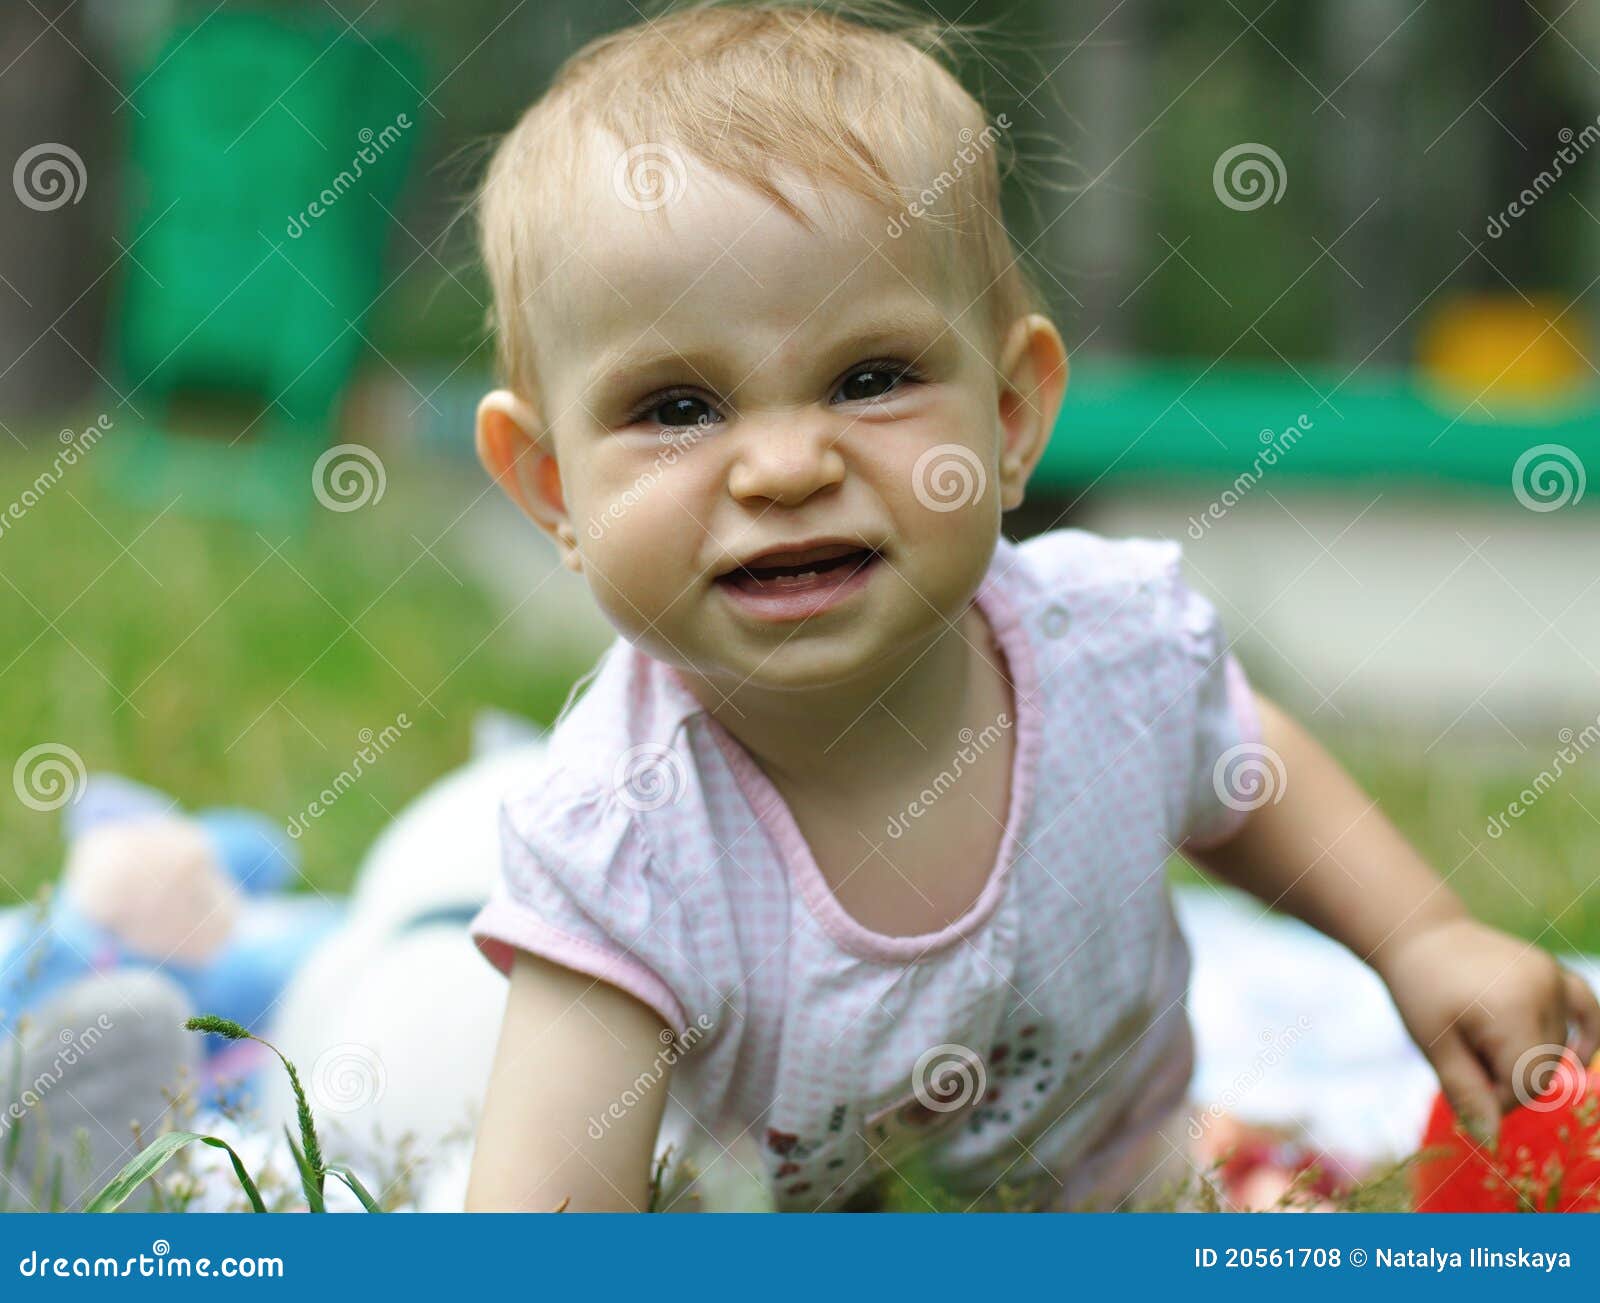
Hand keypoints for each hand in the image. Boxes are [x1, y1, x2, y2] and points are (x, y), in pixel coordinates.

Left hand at [1376, 916, 1599, 1143]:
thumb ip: (1466, 1092)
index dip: (1497, 1098)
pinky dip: (1587, 1034)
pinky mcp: (1556, 971)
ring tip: (1481, 1037)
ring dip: (1525, 1056)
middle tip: (1468, 1061)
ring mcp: (1553, 977)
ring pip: (1558, 1049)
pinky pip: (1588, 1008)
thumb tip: (1490, 1141)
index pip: (1528, 1086)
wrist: (1420, 935)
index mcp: (1513, 1010)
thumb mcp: (1435, 1044)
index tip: (1465, 1085)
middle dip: (1508, 1078)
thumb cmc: (1420, 991)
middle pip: (1544, 1070)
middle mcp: (1544, 991)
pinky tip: (1579, 1057)